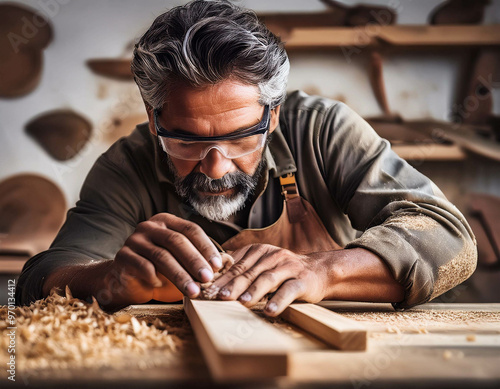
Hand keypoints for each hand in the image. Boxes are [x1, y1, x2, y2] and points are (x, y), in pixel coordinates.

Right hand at [93, 213, 222, 307]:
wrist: (126, 280)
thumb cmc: (159, 269)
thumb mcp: (179, 260)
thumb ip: (196, 258)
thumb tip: (224, 265)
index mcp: (167, 221)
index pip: (191, 229)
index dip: (206, 247)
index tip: (218, 265)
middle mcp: (150, 226)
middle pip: (177, 241)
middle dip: (194, 261)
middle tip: (207, 279)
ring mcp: (134, 239)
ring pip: (161, 256)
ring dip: (180, 275)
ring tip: (192, 291)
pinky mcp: (123, 255)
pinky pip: (143, 266)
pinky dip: (155, 278)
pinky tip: (160, 286)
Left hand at [211, 244, 329, 315]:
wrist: (319, 270)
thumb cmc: (284, 271)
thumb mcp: (262, 264)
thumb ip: (242, 268)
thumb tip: (213, 279)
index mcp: (260, 251)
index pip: (236, 264)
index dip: (221, 277)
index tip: (207, 289)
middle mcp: (273, 256)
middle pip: (249, 271)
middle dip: (232, 284)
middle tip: (218, 296)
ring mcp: (288, 267)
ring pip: (267, 279)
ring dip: (253, 291)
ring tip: (241, 302)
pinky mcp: (302, 281)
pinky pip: (289, 290)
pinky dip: (278, 301)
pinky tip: (269, 311)